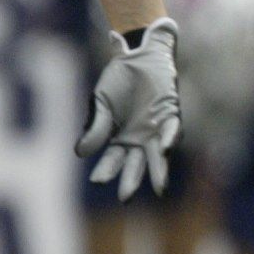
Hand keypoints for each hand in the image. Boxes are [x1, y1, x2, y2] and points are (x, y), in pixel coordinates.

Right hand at [77, 19, 180, 199]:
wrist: (138, 56)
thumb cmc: (119, 80)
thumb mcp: (101, 102)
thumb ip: (95, 126)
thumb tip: (80, 153)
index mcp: (119, 138)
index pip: (112, 159)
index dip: (106, 170)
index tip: (97, 181)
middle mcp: (139, 139)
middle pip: (135, 164)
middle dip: (131, 180)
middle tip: (125, 197)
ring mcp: (156, 129)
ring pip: (158, 155)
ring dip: (159, 171)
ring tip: (160, 189)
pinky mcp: (170, 115)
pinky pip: (173, 129)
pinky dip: (170, 138)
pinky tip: (165, 148)